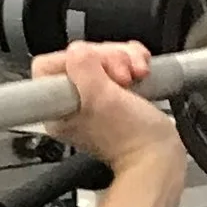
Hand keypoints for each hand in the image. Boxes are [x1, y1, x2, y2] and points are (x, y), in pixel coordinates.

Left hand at [33, 41, 181, 176]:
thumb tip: (77, 51)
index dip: (73, 60)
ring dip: (124, 58)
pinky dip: (132, 60)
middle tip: (121, 77)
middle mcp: (73, 103)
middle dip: (106, 58)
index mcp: (59, 110)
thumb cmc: (130, 139)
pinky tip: (141, 73)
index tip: (94, 69)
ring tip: (136, 75)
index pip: (48, 66)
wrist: (158, 155)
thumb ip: (82, 69)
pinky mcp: (115, 92)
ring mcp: (94, 98)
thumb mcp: (100, 99)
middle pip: (80, 58)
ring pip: (102, 57)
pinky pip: (119, 61)